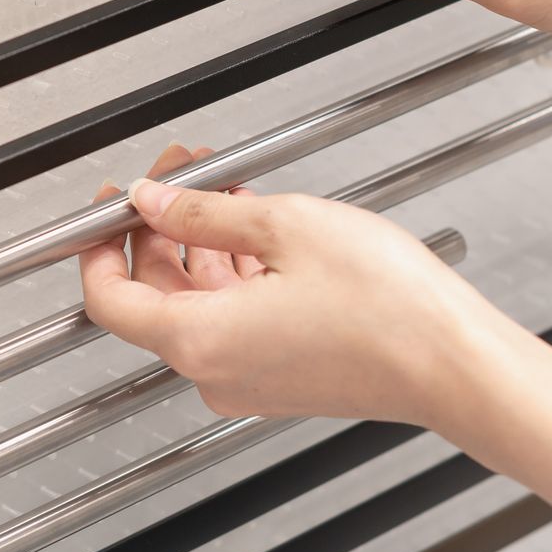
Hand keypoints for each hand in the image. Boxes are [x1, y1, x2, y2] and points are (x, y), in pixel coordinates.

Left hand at [77, 147, 514, 425]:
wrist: (454, 364)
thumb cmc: (386, 306)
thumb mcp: (282, 226)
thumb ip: (201, 211)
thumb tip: (154, 200)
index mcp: (196, 338)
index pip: (106, 298)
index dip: (96, 245)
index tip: (106, 207)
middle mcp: (213, 370)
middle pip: (152, 295)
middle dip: (159, 227)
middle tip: (179, 172)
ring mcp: (246, 379)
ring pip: (195, 302)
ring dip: (200, 244)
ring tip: (223, 188)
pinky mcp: (278, 378)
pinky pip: (232, 319)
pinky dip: (233, 273)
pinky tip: (255, 227)